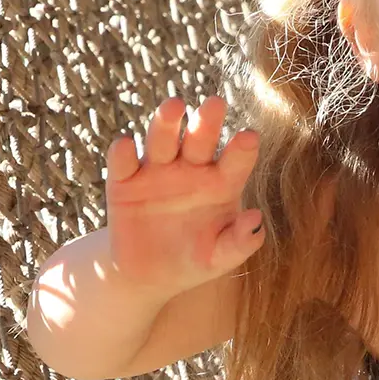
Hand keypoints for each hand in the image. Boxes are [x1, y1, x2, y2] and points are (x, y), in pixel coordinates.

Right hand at [105, 95, 263, 301]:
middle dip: (206, 122)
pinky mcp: (123, 182)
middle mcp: (191, 168)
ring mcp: (156, 171)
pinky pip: (123, 163)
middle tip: (215, 104)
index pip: (236, 160)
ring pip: (162, 140)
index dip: (242, 149)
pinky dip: (123, 152)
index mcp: (221, 182)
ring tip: (174, 107)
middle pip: (200, 139)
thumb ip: (239, 242)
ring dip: (166, 123)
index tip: (249, 138)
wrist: (148, 275)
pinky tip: (126, 144)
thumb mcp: (219, 259)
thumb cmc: (194, 260)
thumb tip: (256, 220)